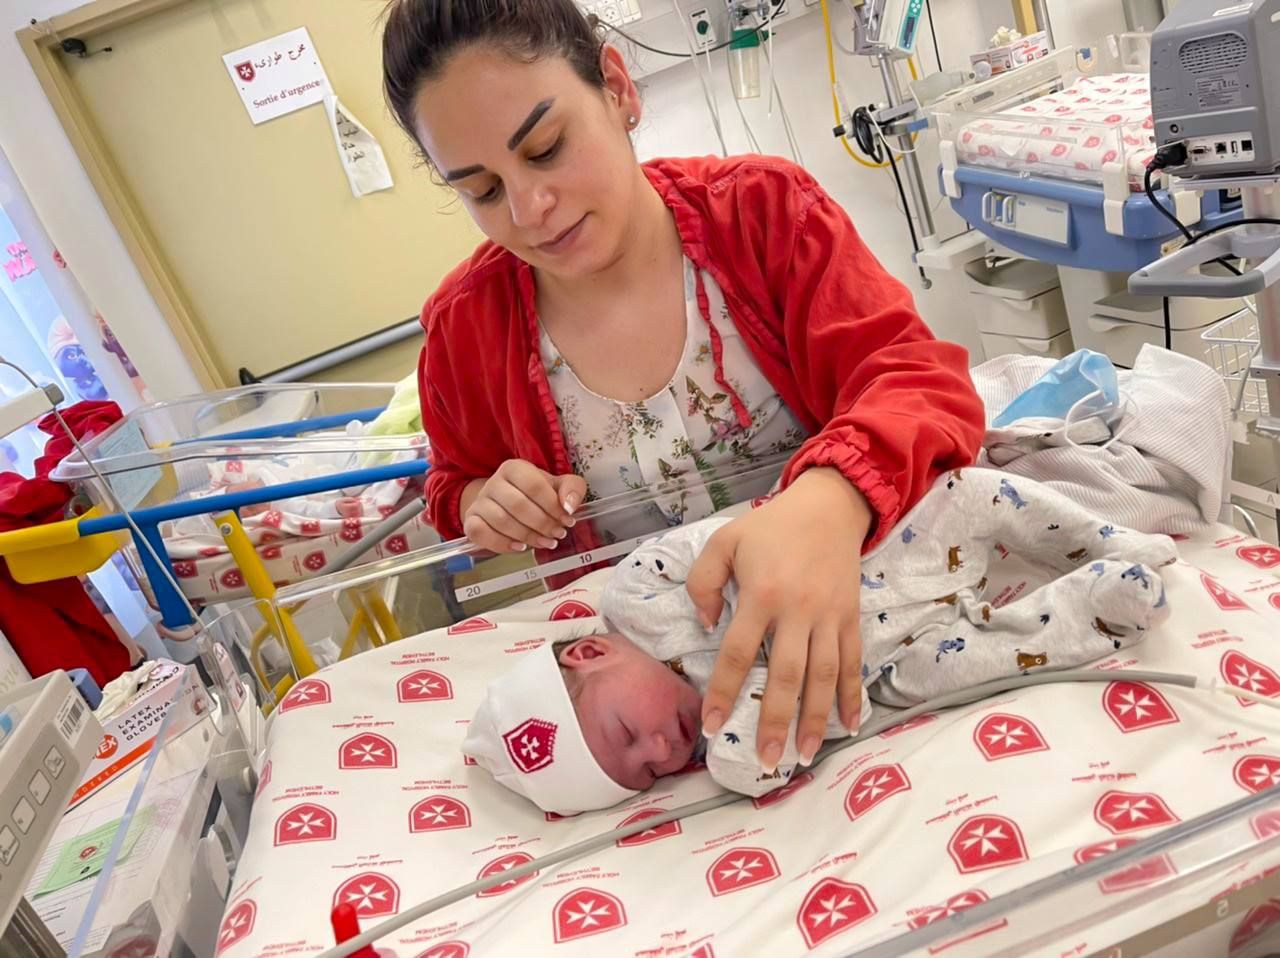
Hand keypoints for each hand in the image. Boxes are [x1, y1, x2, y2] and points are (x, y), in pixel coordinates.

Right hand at [460, 459, 586, 552]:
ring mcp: (479, 501)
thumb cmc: (535, 495)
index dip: (553, 506)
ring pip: (501, 521)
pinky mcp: (470, 520)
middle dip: (542, 524)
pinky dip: (501, 544)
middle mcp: (493, 482)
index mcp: (514, 468)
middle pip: (518, 505)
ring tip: (545, 543)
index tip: (568, 520)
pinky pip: (480, 533)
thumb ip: (572, 489)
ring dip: (527, 536)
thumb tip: (569, 506)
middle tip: (558, 534)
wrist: (504, 503)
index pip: (534, 485)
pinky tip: (520, 547)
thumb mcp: (557, 486)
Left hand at [686, 468, 870, 769]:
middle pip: (787, 675)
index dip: (723, 692)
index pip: (739, 653)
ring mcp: (830, 616)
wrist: (829, 505)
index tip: (711, 726)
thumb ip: (703, 582)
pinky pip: (853, 661)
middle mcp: (798, 609)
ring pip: (824, 676)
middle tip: (767, 761)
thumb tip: (707, 626)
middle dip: (775, 721)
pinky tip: (850, 724)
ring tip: (805, 755)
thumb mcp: (724, 541)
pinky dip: (853, 694)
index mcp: (762, 594)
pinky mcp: (852, 616)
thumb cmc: (770, 526)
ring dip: (815, 719)